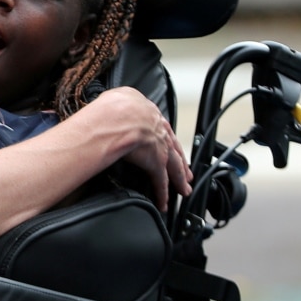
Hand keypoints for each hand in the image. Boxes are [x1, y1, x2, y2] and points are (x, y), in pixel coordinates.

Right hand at [90, 88, 191, 208]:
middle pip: (174, 149)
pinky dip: (162, 194)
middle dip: (181, 162)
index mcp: (150, 114)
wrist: (118, 118)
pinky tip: (163, 203)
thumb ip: (121, 102)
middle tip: (187, 173)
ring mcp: (160, 148)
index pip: (162, 128)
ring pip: (174, 166)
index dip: (166, 138)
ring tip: (183, 188)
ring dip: (179, 179)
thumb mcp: (119, 97)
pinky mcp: (156, 163)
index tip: (170, 144)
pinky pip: (161, 182)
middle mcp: (159, 131)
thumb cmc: (114, 108)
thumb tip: (113, 104)